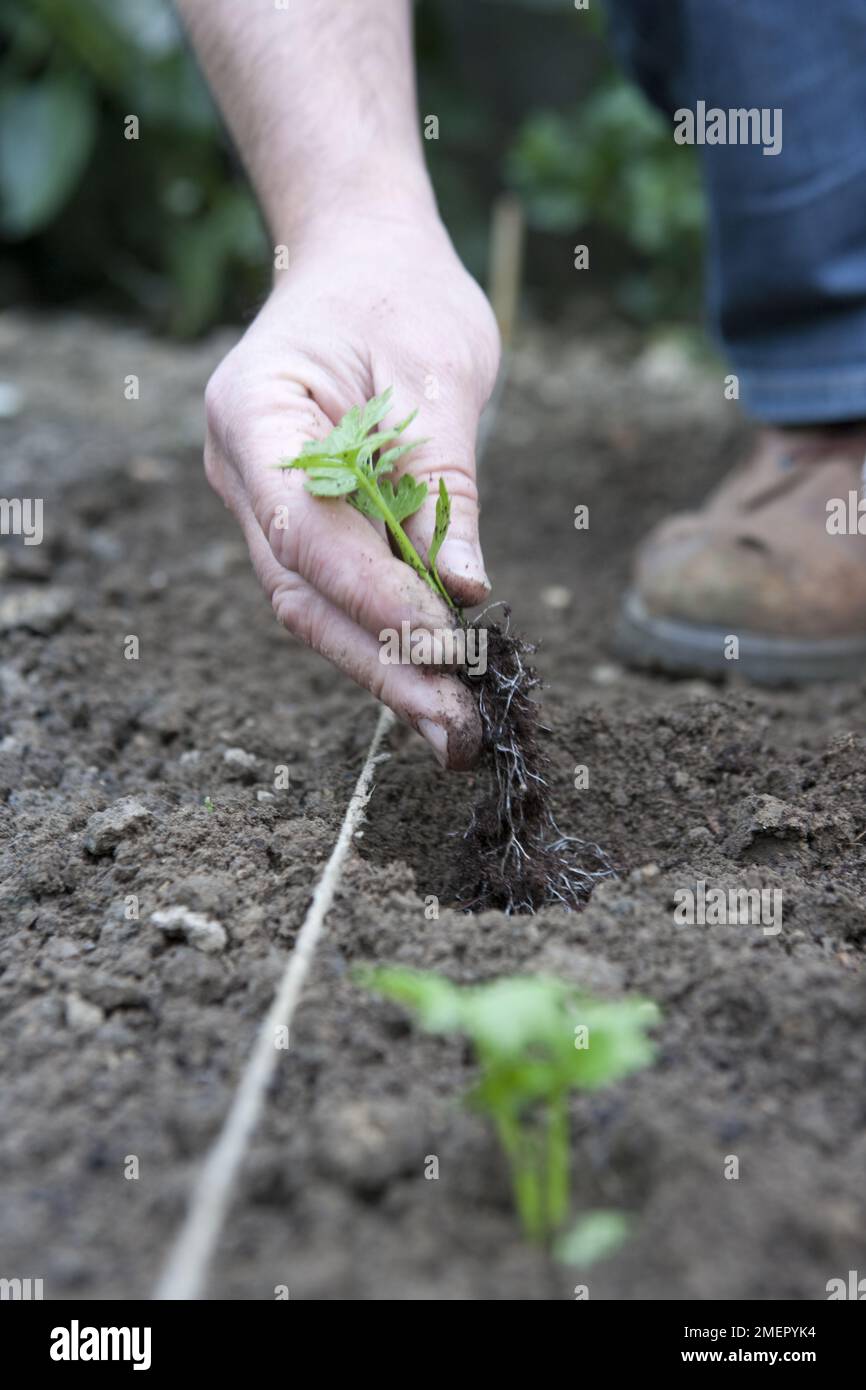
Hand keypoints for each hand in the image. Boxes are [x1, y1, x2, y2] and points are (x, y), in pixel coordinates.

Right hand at [202, 212, 499, 768]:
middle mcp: (242, 469)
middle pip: (301, 592)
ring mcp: (262, 500)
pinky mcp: (300, 519)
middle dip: (381, 667)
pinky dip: (387, 635)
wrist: (362, 254)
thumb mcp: (438, 370)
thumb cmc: (401, 290)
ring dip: (385, 670)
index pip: (306, 532)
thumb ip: (444, 483)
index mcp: (254, 412)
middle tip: (453, 731)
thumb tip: (465, 591)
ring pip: (315, 606)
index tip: (447, 648)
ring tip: (452, 728)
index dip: (375, 601)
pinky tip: (436, 680)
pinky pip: (337, 588)